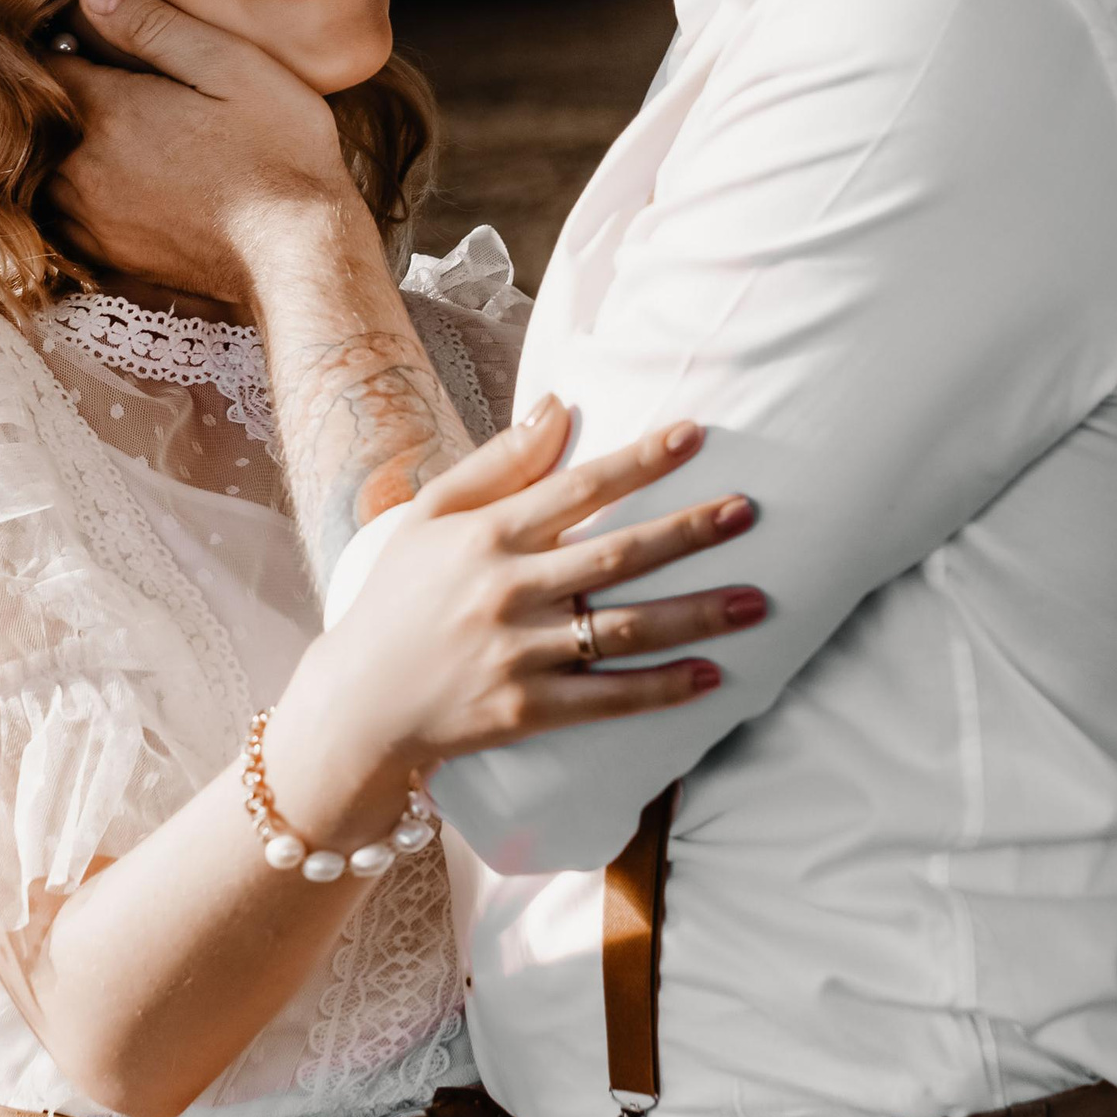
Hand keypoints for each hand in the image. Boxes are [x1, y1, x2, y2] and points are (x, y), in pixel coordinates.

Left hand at [51, 0, 365, 299]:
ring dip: (59, 147)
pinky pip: (59, 216)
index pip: (42, 64)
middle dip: (55, 97)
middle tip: (99, 84)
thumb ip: (154, 25)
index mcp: (107, 110)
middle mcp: (82, 167)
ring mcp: (89, 217)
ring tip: (111, 132)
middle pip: (35, 121)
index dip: (58, 45)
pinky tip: (116, 182)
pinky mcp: (106, 253)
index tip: (81, 40)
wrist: (300, 253)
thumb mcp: (231, 65)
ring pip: (41, 170)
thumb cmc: (278, 150)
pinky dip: (71, 193)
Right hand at [261, 402, 761, 841]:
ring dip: (696, 615)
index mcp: (486, 537)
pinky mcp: (526, 711)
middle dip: (687, 532)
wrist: (359, 702)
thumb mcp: (430, 517)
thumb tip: (558, 405)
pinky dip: (662, 690)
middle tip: (748, 512)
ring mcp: (518, 654)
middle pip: (616, 555)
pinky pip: (608, 699)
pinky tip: (712, 677)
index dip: (639, 460)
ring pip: (624, 630)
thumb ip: (498, 464)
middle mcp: (506, 591)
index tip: (695, 435)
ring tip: (756, 602)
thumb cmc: (398, 598)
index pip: (577, 488)